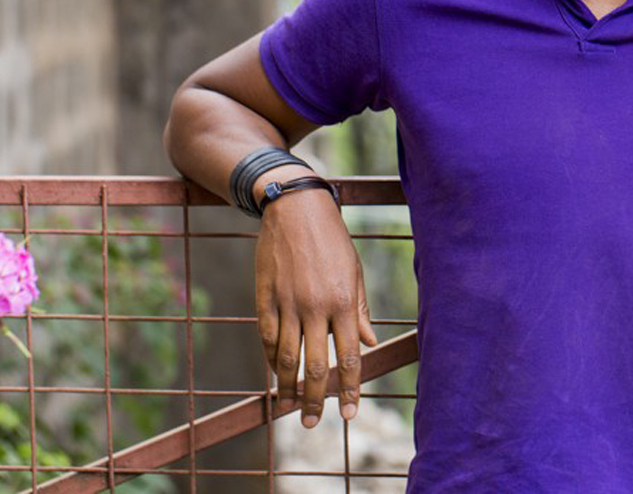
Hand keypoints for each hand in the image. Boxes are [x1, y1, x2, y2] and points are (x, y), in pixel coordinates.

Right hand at [255, 192, 377, 426]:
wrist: (296, 209)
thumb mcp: (354, 272)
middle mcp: (315, 307)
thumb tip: (367, 345)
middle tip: (310, 422)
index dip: (349, 389)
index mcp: (343, 302)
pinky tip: (275, 374)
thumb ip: (360, 311)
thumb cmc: (333, 241)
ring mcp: (287, 304)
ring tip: (288, 406)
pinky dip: (271, 360)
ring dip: (287, 387)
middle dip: (313, 399)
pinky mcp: (265, 298)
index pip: (348, 357)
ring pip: (286, 357)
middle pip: (314, 365)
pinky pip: (267, 338)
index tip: (348, 413)